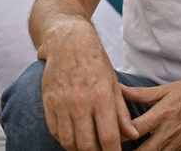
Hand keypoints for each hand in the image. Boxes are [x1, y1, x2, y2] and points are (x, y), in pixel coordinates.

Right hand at [40, 19, 139, 149]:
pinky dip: (64, 140)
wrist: (68, 41)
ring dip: (79, 150)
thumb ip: (121, 112)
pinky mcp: (48, 103)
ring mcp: (61, 104)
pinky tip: (74, 138)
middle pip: (86, 146)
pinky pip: (55, 131)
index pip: (108, 138)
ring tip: (89, 147)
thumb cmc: (96, 61)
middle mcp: (80, 103)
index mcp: (101, 97)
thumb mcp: (114, 83)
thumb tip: (132, 135)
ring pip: (69, 142)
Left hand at [119, 74, 180, 150]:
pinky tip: (151, 150)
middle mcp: (169, 132)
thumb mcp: (166, 89)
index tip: (107, 135)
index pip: (132, 130)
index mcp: (162, 114)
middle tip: (114, 149)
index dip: (117, 135)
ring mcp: (179, 144)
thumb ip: (141, 94)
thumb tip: (119, 90)